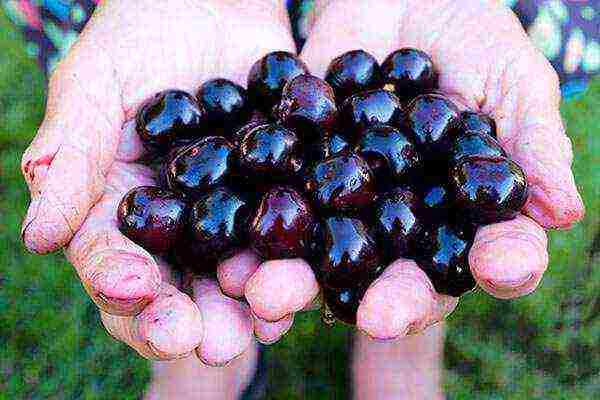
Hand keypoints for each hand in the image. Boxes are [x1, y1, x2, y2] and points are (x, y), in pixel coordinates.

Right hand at [21, 0, 299, 363]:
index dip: (122, 284)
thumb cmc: (139, 33)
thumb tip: (37, 238)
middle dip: (191, 319)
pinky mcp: (278, 195)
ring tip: (263, 326)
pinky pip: (287, 237)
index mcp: (119, 208)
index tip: (137, 295)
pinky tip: (308, 284)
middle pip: (177, 287)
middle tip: (213, 344)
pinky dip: (296, 262)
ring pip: (234, 275)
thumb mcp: (94, 84)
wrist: (213, 2)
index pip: (112, 260)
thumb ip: (67, 156)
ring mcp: (229, 216)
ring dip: (249, 306)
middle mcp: (175, 226)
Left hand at [237, 0, 584, 339]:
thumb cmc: (471, 36)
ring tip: (275, 299)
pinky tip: (232, 257)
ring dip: (299, 283)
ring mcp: (343, 204)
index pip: (487, 252)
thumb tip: (564, 213)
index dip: (497, 266)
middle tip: (375, 319)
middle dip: (388, 300)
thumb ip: (532, 145)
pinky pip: (273, 207)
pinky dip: (251, 232)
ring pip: (325, 255)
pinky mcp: (295, 175)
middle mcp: (401, 223)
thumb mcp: (511, 79)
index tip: (497, 272)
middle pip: (398, 275)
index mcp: (460, 213)